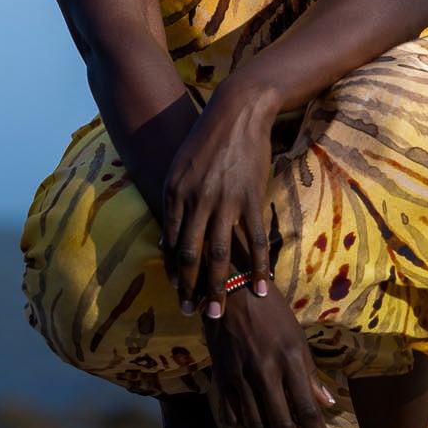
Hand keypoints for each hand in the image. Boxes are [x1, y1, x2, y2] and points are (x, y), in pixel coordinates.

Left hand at [162, 75, 276, 316]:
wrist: (236, 113)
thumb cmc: (205, 142)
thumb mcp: (178, 171)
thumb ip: (172, 208)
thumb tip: (165, 244)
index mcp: (174, 195)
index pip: (172, 244)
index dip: (175, 273)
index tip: (180, 295)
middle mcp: (196, 201)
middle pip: (192, 255)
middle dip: (191, 289)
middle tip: (194, 314)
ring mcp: (225, 202)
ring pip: (221, 254)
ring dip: (220, 287)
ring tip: (221, 312)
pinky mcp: (251, 199)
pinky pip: (255, 242)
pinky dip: (259, 269)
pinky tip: (263, 289)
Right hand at [206, 281, 337, 427]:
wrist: (231, 293)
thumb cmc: (272, 313)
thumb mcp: (297, 338)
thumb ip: (310, 374)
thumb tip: (327, 403)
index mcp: (288, 359)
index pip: (307, 408)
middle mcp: (263, 372)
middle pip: (281, 423)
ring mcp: (239, 378)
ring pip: (255, 426)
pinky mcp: (221, 379)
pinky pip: (231, 417)